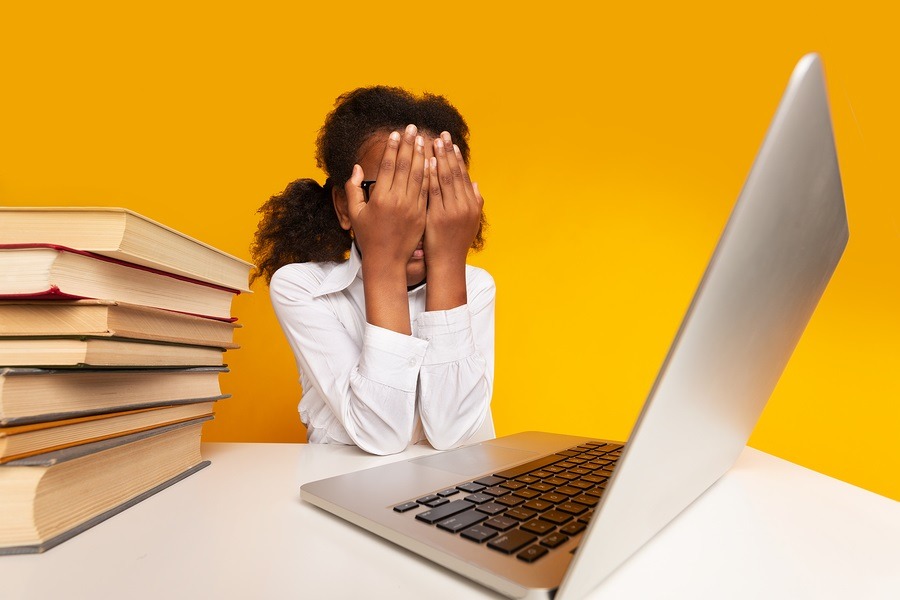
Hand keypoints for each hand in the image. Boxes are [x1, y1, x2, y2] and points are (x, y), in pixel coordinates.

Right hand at [344, 124, 429, 267]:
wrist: (387, 261)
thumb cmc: (368, 237)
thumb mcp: (355, 214)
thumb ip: (353, 189)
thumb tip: (357, 167)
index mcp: (380, 198)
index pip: (388, 166)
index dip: (392, 147)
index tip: (396, 133)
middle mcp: (398, 200)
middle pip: (405, 166)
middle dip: (409, 144)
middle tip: (413, 128)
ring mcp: (412, 207)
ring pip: (419, 175)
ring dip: (422, 155)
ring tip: (424, 139)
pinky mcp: (422, 214)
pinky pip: (428, 190)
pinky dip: (430, 174)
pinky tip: (432, 161)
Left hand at [424, 131, 483, 270]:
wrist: (447, 263)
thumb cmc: (455, 243)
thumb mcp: (471, 222)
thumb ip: (475, 201)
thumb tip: (476, 183)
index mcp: (472, 204)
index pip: (463, 175)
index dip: (456, 158)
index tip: (450, 142)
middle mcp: (464, 205)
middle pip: (455, 172)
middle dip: (447, 152)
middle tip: (442, 134)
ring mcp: (452, 210)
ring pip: (445, 179)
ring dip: (439, 158)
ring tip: (433, 141)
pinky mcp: (438, 216)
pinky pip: (434, 191)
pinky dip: (431, 176)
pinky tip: (426, 162)